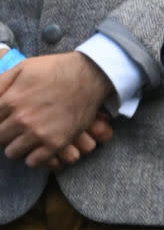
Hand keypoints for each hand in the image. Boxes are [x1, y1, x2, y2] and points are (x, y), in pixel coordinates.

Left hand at [0, 51, 113, 166]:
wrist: (89, 76)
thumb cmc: (55, 69)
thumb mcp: (23, 68)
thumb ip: (0, 83)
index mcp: (12, 100)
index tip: (5, 118)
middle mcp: (22, 119)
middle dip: (4, 132)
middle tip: (15, 126)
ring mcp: (39, 133)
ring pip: (12, 152)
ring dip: (16, 145)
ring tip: (25, 136)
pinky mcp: (55, 143)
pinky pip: (32, 161)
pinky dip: (33, 155)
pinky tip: (38, 144)